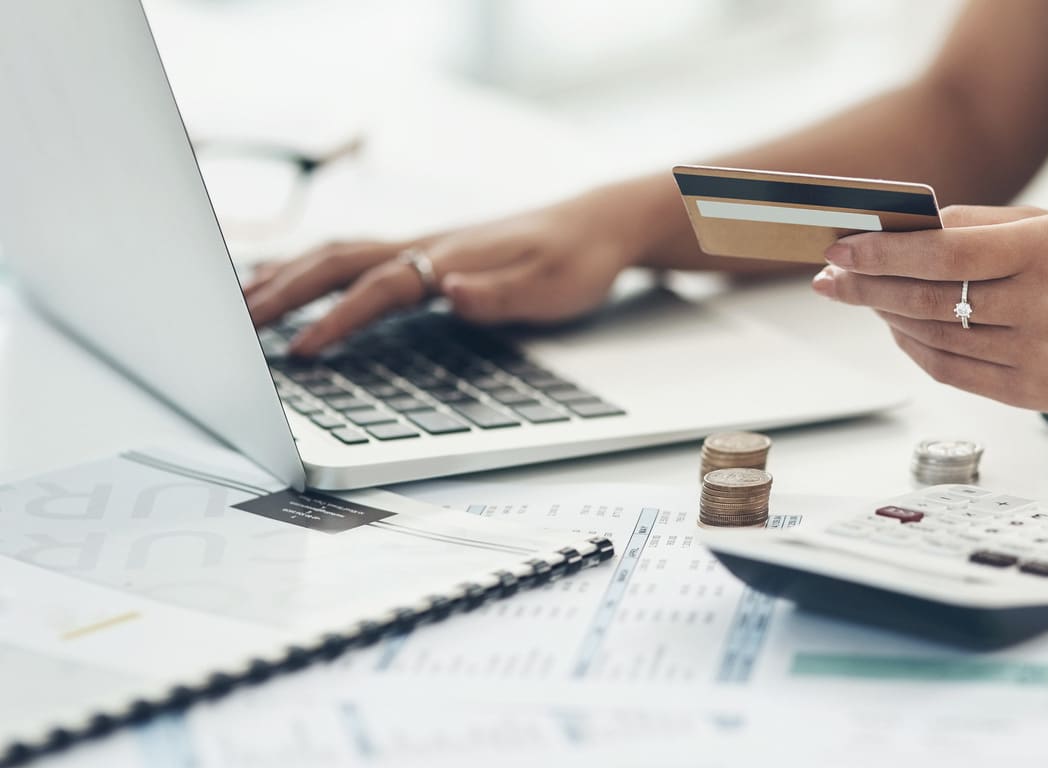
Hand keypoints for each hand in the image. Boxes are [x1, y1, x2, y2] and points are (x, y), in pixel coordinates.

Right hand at [242, 201, 638, 356]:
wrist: (599, 223)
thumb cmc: (577, 260)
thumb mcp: (553, 289)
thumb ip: (499, 296)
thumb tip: (447, 293)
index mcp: (450, 256)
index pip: (379, 288)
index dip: (337, 319)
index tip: (300, 352)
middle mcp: (426, 244)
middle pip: (337, 262)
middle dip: (281, 293)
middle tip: (231, 329)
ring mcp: (422, 244)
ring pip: (337, 253)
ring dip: (285, 276)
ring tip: (237, 306)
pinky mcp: (425, 250)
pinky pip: (353, 256)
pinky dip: (310, 266)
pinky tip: (287, 280)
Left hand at [810, 205, 1047, 414]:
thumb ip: (977, 228)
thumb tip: (902, 232)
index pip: (943, 254)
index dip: (882, 252)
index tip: (841, 247)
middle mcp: (1044, 306)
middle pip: (928, 300)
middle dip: (867, 287)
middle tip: (831, 275)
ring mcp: (1039, 358)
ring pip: (935, 338)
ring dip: (888, 316)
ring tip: (864, 295)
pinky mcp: (1034, 397)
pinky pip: (954, 373)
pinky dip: (918, 349)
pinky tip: (900, 328)